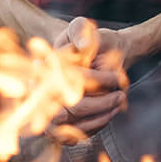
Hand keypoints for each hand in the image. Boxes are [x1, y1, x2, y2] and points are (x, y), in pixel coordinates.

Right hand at [51, 17, 129, 134]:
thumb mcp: (80, 26)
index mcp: (44, 67)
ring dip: (101, 117)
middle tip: (121, 95)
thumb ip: (79, 31)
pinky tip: (110, 113)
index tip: (117, 77)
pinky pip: (74, 134)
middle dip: (102, 103)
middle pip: (74, 106)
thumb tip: (83, 46)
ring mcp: (46, 110)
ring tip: (118, 102)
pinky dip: (95, 126)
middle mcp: (39, 91)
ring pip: (75, 123)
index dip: (97, 80)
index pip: (72, 79)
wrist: (84, 59)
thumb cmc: (83, 41)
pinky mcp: (55, 125)